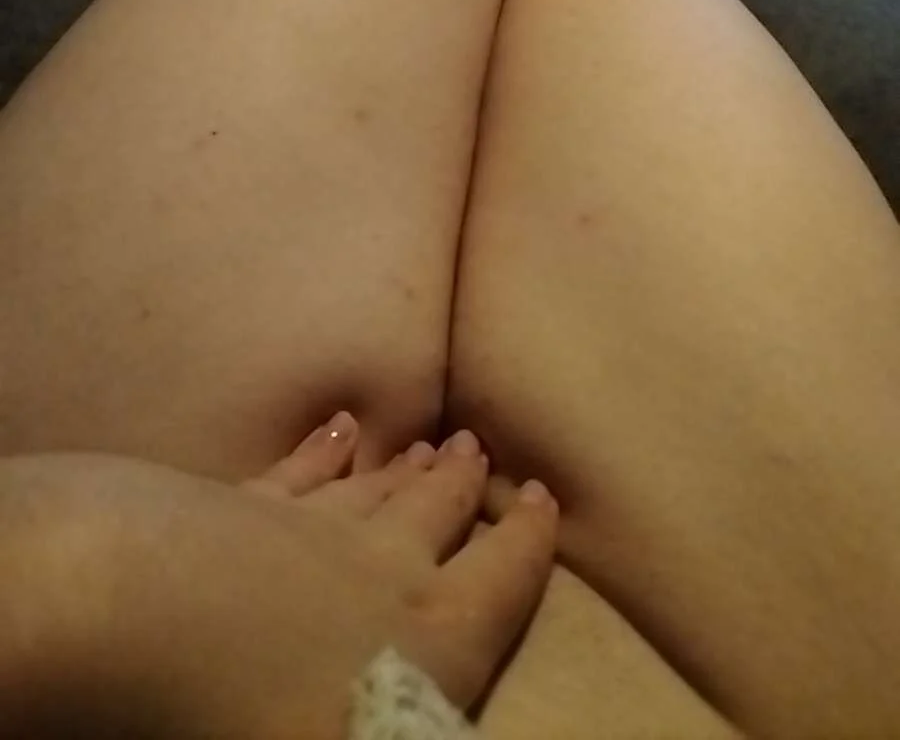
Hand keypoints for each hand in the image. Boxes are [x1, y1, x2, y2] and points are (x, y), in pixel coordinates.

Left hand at [241, 415, 557, 717]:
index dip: (527, 540)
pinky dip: (320, 451)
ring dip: (401, 470)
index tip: (542, 494)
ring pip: (371, 489)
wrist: (140, 614)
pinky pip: (295, 472)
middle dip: (460, 485)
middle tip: (474, 446)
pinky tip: (334, 430)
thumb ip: (421, 730)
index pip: (501, 581)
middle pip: (435, 514)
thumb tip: (450, 727)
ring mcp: (306, 527)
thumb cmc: (261, 714)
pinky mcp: (237, 507)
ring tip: (425, 445)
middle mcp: (383, 567)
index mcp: (433, 636)